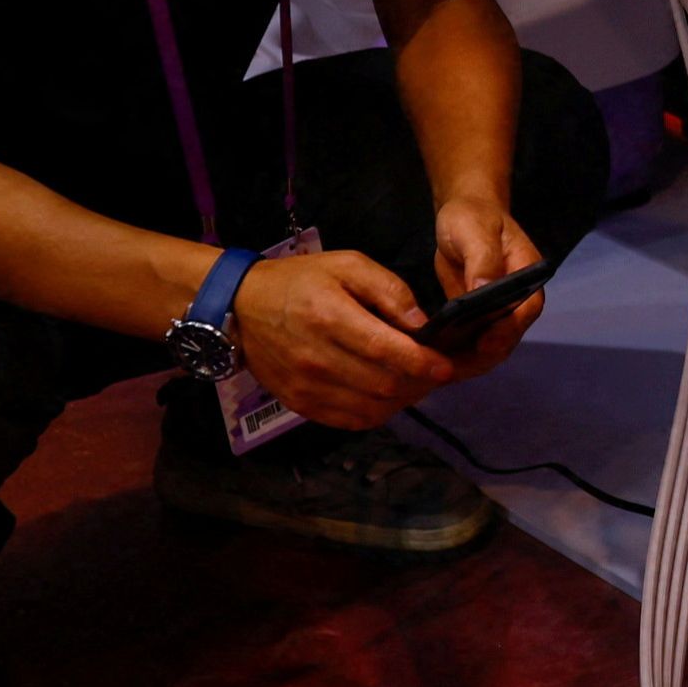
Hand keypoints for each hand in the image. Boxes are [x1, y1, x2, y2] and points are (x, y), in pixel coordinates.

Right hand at [231, 245, 453, 431]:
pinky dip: (378, 412)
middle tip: (435, 372)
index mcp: (331, 318)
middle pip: (384, 385)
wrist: (241, 307)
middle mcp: (318, 359)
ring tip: (415, 382)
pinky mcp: (301, 405)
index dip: (422, 362)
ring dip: (402, 400)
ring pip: (372, 408)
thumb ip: (389, 291)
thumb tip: (422, 325)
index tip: (446, 365)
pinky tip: (387, 395)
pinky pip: (351, 420)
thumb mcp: (347, 265)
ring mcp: (308, 387)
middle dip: (419, 382)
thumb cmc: (301, 280)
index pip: (386, 350)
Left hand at [431, 201, 552, 370]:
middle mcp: (518, 299)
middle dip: (480, 356)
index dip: (507, 330)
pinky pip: (471, 344)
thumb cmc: (472, 217)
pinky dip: (454, 355)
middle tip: (448, 369)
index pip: (526, 310)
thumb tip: (484, 289)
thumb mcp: (474, 231)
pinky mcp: (480, 320)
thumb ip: (481, 259)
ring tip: (435, 370)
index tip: (483, 344)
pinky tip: (431, 360)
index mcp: (527, 274)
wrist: (463, 218)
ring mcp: (499, 313)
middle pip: (507, 337)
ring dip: (465, 361)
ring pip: (489, 348)